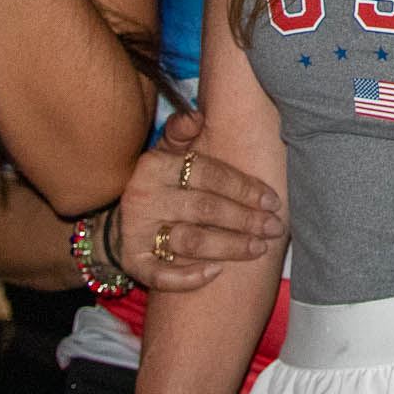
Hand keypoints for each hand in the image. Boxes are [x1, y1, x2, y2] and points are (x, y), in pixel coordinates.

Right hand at [111, 110, 283, 289]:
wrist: (119, 220)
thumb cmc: (160, 183)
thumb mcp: (167, 152)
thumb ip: (182, 134)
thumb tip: (195, 117)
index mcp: (156, 165)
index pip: (209, 175)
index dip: (245, 188)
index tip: (273, 201)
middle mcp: (144, 197)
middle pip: (205, 209)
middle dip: (246, 220)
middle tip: (275, 228)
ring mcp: (136, 231)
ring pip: (190, 241)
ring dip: (229, 247)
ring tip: (259, 248)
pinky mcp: (132, 261)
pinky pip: (159, 275)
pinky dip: (187, 277)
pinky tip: (215, 273)